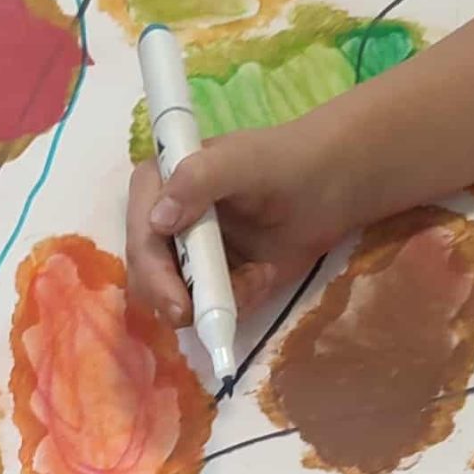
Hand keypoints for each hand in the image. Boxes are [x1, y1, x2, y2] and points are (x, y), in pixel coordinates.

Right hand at [126, 102, 364, 341]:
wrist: (334, 184)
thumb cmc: (288, 161)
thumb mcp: (243, 160)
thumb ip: (199, 179)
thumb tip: (157, 221)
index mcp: (159, 187)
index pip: (139, 236)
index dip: (152, 273)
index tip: (177, 302)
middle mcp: (164, 226)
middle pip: (148, 278)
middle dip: (179, 300)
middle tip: (212, 313)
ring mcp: (189, 258)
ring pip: (176, 303)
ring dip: (216, 301)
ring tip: (259, 275)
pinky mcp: (214, 282)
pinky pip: (211, 312)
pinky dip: (238, 304)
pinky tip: (263, 276)